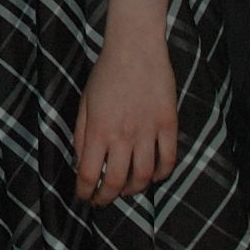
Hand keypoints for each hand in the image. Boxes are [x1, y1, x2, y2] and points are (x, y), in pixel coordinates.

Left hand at [72, 35, 178, 206]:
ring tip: (126, 190)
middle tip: (102, 201)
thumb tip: (81, 163)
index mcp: (98, 129)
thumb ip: (82, 134)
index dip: (85, 191)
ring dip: (134, 190)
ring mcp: (148, 131)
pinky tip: (154, 176)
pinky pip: (168, 159)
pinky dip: (162, 174)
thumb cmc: (105, 73)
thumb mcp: (85, 102)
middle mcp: (123, 135)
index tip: (83, 196)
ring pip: (144, 176)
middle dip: (107, 197)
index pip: (88, 173)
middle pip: (116, 181)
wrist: (135, 48)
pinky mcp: (168, 125)